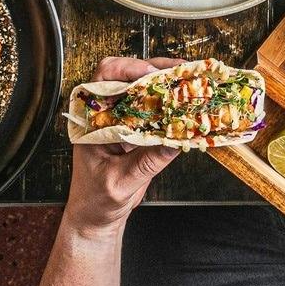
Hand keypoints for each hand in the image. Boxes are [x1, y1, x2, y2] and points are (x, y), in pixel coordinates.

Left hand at [65, 56, 180, 235]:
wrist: (97, 216)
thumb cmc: (96, 200)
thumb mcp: (121, 182)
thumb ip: (147, 163)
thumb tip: (174, 142)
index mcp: (91, 120)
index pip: (103, 79)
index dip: (125, 69)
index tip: (147, 73)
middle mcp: (107, 114)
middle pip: (129, 77)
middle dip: (156, 69)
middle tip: (182, 71)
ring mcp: (124, 120)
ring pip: (146, 89)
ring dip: (169, 83)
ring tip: (192, 80)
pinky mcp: (140, 130)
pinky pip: (158, 110)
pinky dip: (175, 105)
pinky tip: (191, 103)